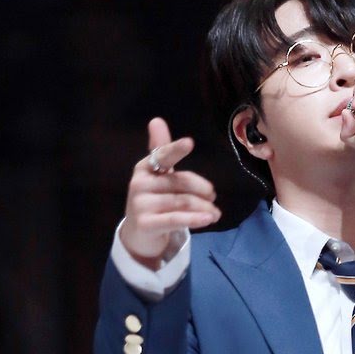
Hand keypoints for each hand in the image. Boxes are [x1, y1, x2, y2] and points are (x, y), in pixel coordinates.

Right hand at [120, 117, 220, 267]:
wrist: (139, 233)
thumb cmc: (154, 199)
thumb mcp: (158, 175)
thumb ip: (162, 151)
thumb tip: (156, 120)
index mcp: (144, 168)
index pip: (163, 156)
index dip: (176, 150)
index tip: (189, 143)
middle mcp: (140, 184)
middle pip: (180, 182)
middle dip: (202, 189)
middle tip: (213, 196)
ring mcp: (141, 205)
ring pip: (182, 202)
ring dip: (204, 208)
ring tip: (215, 213)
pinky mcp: (146, 224)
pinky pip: (176, 219)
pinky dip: (194, 219)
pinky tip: (208, 219)